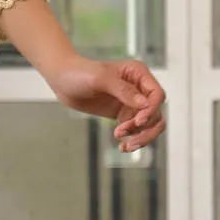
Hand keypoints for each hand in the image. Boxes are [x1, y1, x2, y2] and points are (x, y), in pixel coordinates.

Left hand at [50, 57, 165, 152]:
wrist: (62, 80)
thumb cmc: (80, 73)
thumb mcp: (100, 79)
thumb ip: (123, 90)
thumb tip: (144, 104)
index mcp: (138, 73)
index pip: (157, 95)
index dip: (151, 110)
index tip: (137, 122)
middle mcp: (140, 88)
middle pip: (156, 113)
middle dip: (146, 129)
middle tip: (127, 137)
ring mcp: (132, 102)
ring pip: (150, 124)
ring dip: (141, 137)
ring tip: (124, 145)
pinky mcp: (124, 114)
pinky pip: (137, 130)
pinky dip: (133, 139)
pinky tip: (122, 146)